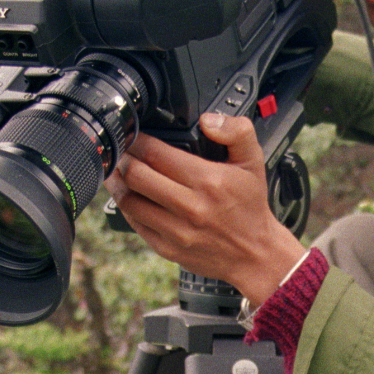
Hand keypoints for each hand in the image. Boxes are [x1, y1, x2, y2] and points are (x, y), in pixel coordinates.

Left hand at [104, 113, 307, 306]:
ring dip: (118, 183)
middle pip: (136, 175)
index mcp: (209, 181)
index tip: (134, 135)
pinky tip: (130, 196)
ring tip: (118, 171)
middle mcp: (191, 207)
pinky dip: (127, 207)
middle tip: (122, 151)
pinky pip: (135, 224)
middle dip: (123, 158)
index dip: (138, 140)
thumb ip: (237, 131)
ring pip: (129, 201)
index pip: (156, 153)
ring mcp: (177, 231)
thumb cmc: (250, 206)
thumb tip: (208, 120)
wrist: (255, 253)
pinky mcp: (168, 248)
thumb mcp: (254, 162)